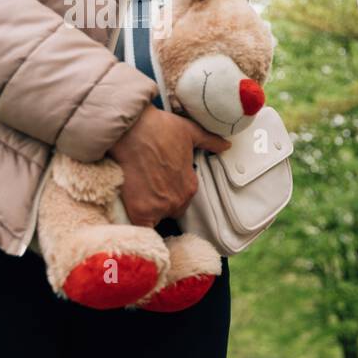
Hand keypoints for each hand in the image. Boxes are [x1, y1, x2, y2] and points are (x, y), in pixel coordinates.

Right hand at [107, 106, 231, 226]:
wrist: (132, 129)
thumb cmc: (160, 127)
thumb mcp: (191, 131)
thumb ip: (210, 141)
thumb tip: (226, 145)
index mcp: (190, 185)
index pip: (183, 200)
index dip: (170, 193)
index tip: (159, 186)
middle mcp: (179, 199)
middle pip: (170, 211)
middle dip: (160, 204)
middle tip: (146, 189)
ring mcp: (160, 207)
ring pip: (156, 219)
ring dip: (148, 212)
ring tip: (136, 198)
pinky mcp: (141, 211)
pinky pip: (143, 229)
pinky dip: (140, 228)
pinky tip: (133, 217)